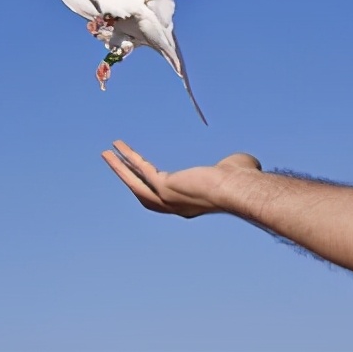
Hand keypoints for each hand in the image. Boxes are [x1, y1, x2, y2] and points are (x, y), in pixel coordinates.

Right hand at [102, 140, 261, 217]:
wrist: (238, 188)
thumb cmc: (242, 180)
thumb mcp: (236, 169)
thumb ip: (233, 165)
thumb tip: (246, 162)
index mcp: (190, 203)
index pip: (166, 194)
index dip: (154, 183)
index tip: (147, 171)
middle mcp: (175, 205)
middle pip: (143, 192)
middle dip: (129, 178)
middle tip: (116, 164)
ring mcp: (167, 199)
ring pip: (135, 184)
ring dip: (119, 169)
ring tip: (106, 154)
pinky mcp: (163, 186)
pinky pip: (139, 170)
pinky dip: (126, 158)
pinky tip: (115, 147)